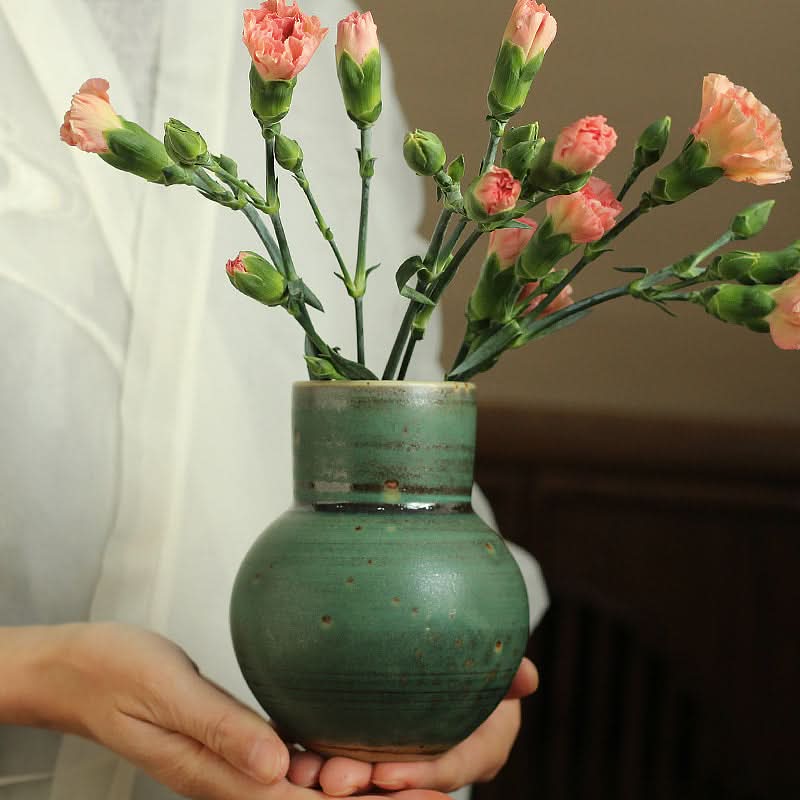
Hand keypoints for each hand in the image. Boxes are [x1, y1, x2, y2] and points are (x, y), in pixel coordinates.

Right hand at [0, 623, 450, 799]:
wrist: (81, 669)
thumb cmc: (116, 674)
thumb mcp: (167, 694)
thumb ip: (222, 729)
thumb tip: (281, 766)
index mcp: (217, 772)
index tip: (410, 795)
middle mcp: (232, 774)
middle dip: (371, 797)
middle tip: (431, 786)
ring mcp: (235, 760)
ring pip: (306, 785)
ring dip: (357, 783)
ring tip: (411, 772)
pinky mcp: (235, 739)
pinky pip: (288, 760)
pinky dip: (328, 760)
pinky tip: (355, 748)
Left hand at [286, 658, 538, 795]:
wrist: (452, 647)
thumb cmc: (481, 658)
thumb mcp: (499, 661)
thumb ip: (509, 670)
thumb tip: (528, 677)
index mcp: (479, 750)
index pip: (449, 769)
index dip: (419, 777)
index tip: (386, 775)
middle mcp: (439, 763)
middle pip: (400, 782)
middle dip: (365, 784)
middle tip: (331, 778)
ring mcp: (404, 755)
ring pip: (367, 775)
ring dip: (331, 773)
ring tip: (300, 767)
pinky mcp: (372, 742)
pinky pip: (345, 751)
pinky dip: (316, 750)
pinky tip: (289, 747)